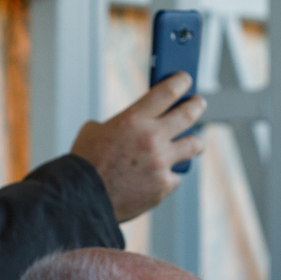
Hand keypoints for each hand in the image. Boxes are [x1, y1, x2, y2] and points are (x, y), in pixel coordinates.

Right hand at [69, 72, 206, 221]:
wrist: (82, 199)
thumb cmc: (84, 166)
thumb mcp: (93, 132)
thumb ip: (118, 124)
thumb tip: (128, 128)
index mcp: (133, 120)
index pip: (166, 92)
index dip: (180, 82)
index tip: (185, 80)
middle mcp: (152, 138)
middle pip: (188, 114)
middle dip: (196, 106)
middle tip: (198, 104)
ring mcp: (160, 163)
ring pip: (193, 146)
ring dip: (195, 142)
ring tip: (194, 143)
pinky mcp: (163, 186)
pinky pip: (174, 177)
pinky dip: (167, 177)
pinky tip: (159, 178)